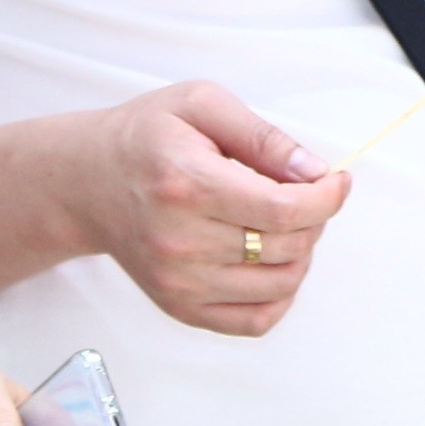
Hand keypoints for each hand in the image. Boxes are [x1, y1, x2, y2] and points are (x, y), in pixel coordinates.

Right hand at [56, 81, 350, 336]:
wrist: (87, 182)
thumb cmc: (146, 137)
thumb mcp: (201, 104)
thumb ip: (263, 136)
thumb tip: (314, 172)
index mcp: (187, 183)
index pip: (282, 209)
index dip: (326, 198)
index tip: (337, 182)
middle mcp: (179, 240)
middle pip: (286, 247)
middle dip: (315, 219)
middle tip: (305, 195)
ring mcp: (178, 281)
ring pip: (280, 285)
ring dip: (302, 254)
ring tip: (285, 224)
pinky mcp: (178, 306)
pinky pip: (255, 321)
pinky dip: (280, 295)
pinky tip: (271, 262)